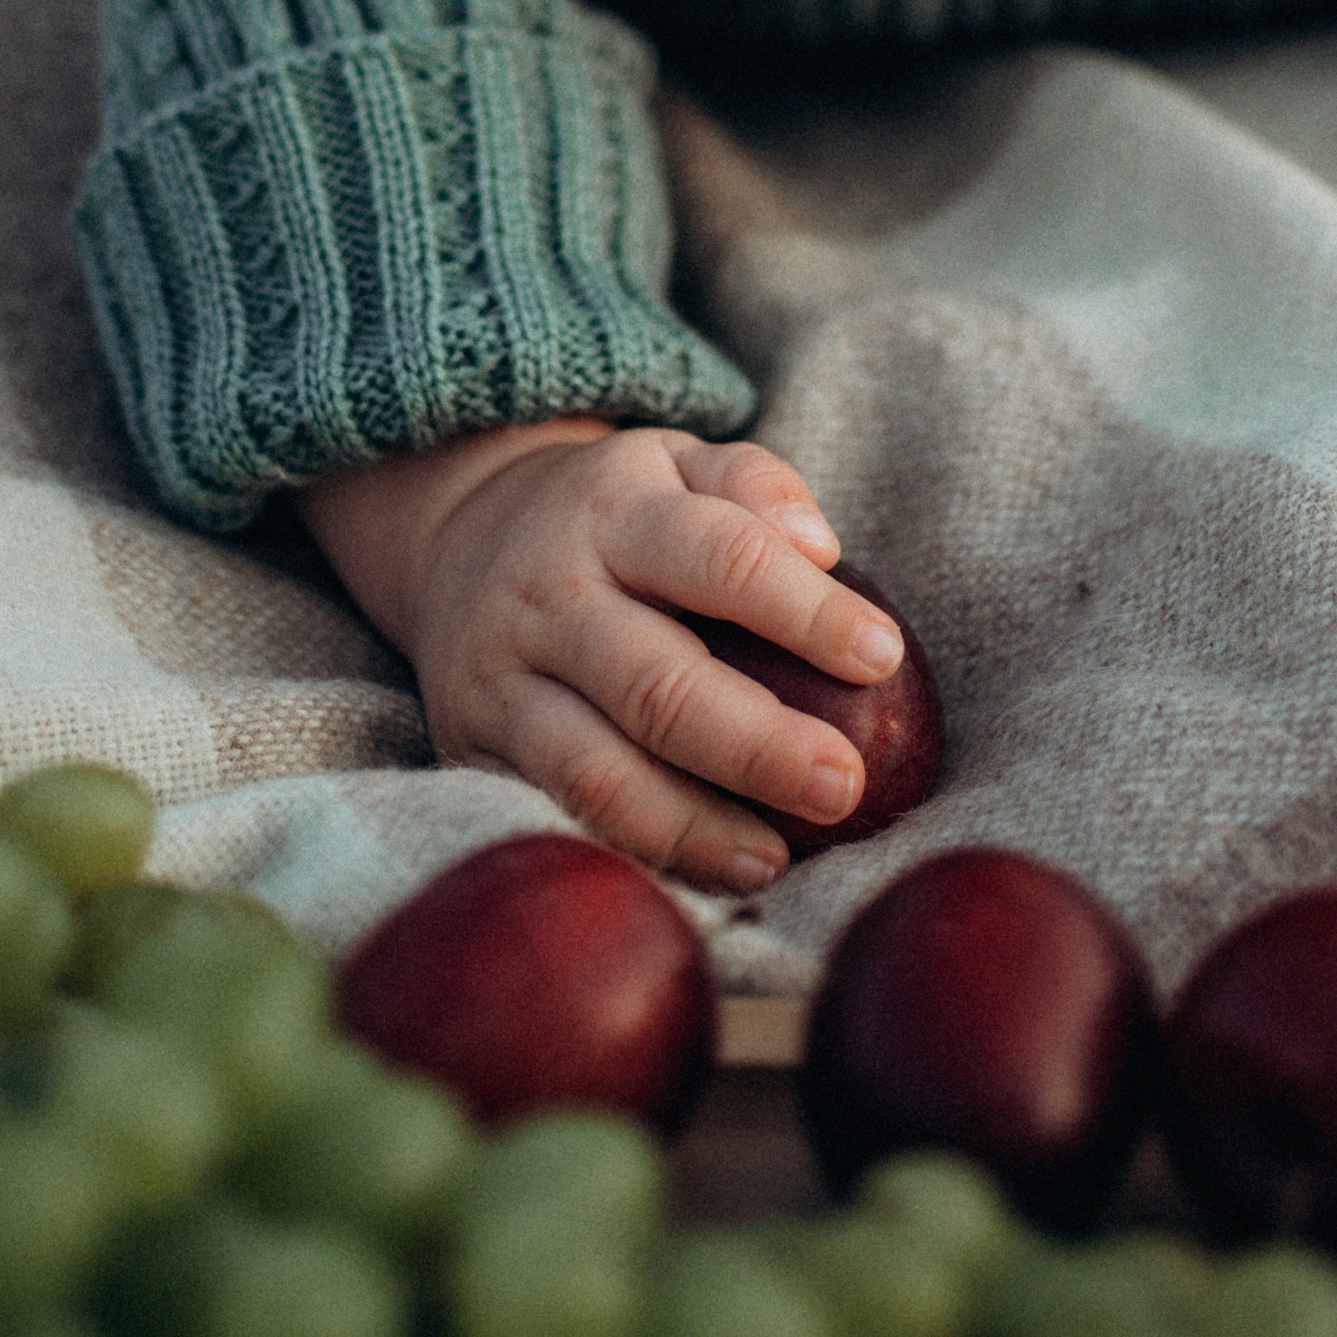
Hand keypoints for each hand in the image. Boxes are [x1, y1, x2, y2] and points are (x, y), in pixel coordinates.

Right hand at [300, 419, 903, 891]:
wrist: (454, 538)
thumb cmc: (614, 515)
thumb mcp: (676, 463)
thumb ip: (755, 486)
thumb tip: (822, 548)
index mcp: (616, 509)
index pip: (721, 556)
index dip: (806, 610)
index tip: (882, 656)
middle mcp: (552, 593)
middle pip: (657, 684)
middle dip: (757, 746)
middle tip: (841, 786)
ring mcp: (505, 677)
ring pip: (597, 772)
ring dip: (693, 827)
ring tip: (774, 860)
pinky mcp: (476, 747)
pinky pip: (559, 812)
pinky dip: (635, 853)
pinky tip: (702, 874)